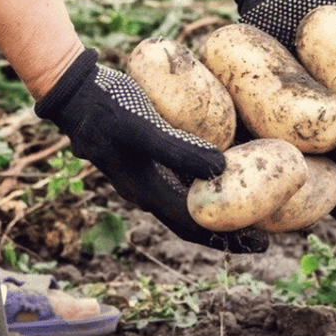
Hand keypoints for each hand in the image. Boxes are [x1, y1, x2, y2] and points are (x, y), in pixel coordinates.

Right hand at [36, 49, 268, 253]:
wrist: (73, 93)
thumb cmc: (105, 109)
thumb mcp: (142, 129)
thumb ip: (178, 149)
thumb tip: (222, 170)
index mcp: (146, 192)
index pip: (195, 226)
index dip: (228, 238)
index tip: (261, 243)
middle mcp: (146, 191)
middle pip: (192, 224)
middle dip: (226, 235)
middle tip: (262, 240)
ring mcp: (144, 176)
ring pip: (186, 205)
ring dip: (215, 214)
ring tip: (247, 213)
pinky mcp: (144, 158)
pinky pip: (179, 182)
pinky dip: (202, 187)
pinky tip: (218, 173)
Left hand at [228, 0, 335, 220]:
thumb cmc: (335, 9)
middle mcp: (316, 134)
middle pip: (320, 166)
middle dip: (322, 187)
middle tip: (314, 194)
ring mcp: (280, 131)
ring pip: (281, 167)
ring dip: (279, 192)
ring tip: (272, 210)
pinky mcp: (247, 122)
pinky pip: (243, 144)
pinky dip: (235, 161)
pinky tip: (224, 173)